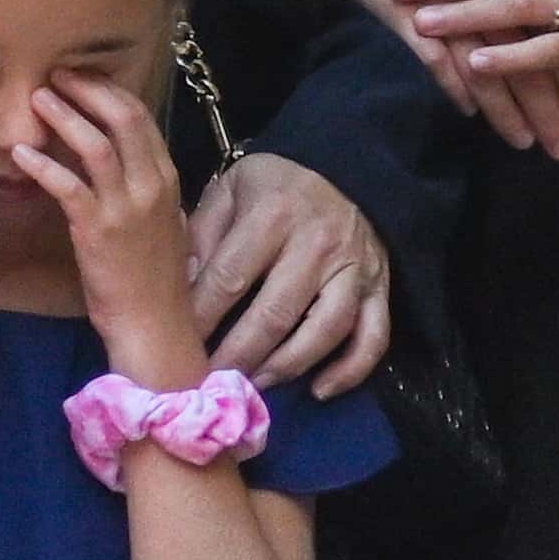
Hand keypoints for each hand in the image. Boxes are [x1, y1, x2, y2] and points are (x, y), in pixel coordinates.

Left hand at [13, 73, 199, 376]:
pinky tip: (20, 155)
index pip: (140, 117)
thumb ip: (144, 188)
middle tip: (54, 73)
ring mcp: (127, 208)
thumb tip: (122, 160)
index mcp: (167, 179)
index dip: (107, 90)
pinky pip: (69, 187)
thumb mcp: (161, 223)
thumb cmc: (152, 277)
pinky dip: (44, 166)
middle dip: (87, 89)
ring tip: (35, 98)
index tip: (79, 74)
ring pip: (97, 145)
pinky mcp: (99, 231)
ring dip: (64, 116)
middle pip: (123, 118)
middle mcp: (152, 186)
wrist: (155, 324)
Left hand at [188, 152, 392, 396]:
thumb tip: (180, 287)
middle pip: (274, 314)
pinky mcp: (381, 288)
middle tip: (210, 380)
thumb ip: (202, 234)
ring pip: (323, 332)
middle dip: (238, 354)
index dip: (202, 317)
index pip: (230, 278)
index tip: (178, 343)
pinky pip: (372, 337)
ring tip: (253, 386)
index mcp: (273, 216)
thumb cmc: (273, 186)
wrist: (345, 169)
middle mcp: (317, 246)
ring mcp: (354, 270)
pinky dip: (350, 370)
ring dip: (286, 367)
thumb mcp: (229, 189)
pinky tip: (319, 390)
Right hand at [303, 0, 558, 156]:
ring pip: (487, 65)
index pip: (552, 36)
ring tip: (527, 144)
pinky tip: (470, 113)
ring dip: (508, 109)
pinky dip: (455, 84)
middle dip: (549, 107)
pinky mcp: (407, 9)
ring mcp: (448, 0)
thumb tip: (549, 2)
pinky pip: (436, 55)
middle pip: (528, 56)